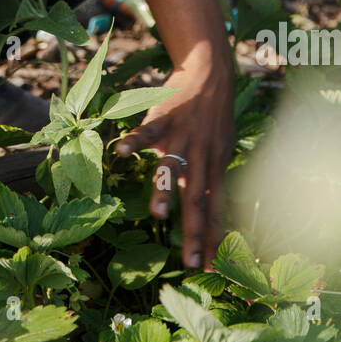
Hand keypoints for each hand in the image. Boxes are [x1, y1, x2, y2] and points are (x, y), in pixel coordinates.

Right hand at [114, 56, 234, 269]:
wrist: (211, 72)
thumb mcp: (219, 150)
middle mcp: (201, 155)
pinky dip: (135, 140)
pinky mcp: (164, 117)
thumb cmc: (212, 118)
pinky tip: (121, 151)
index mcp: (214, 167)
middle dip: (194, 231)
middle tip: (191, 261)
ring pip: (173, 166)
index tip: (211, 269)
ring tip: (159, 214)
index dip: (214, 239)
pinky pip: (147, 130)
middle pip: (197, 198)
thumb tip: (207, 213)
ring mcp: (182, 136)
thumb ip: (208, 179)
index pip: (216, 210)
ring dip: (165, 190)